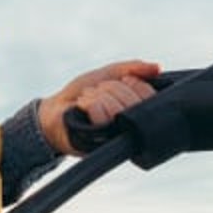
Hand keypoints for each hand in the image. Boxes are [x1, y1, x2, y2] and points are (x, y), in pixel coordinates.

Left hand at [38, 59, 160, 154]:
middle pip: (133, 101)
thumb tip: (157, 67)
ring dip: (98, 95)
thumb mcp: (108, 74)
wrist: (54, 111)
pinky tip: (82, 107)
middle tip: (100, 92)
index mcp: (135, 110)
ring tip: (88, 101)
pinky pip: (101, 113)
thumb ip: (132, 68)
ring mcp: (115, 137)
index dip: (133, 82)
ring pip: (117, 106)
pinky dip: (89, 103)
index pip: (150, 95)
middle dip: (111, 88)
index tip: (121, 81)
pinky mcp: (100, 144)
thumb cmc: (81, 94)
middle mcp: (129, 127)